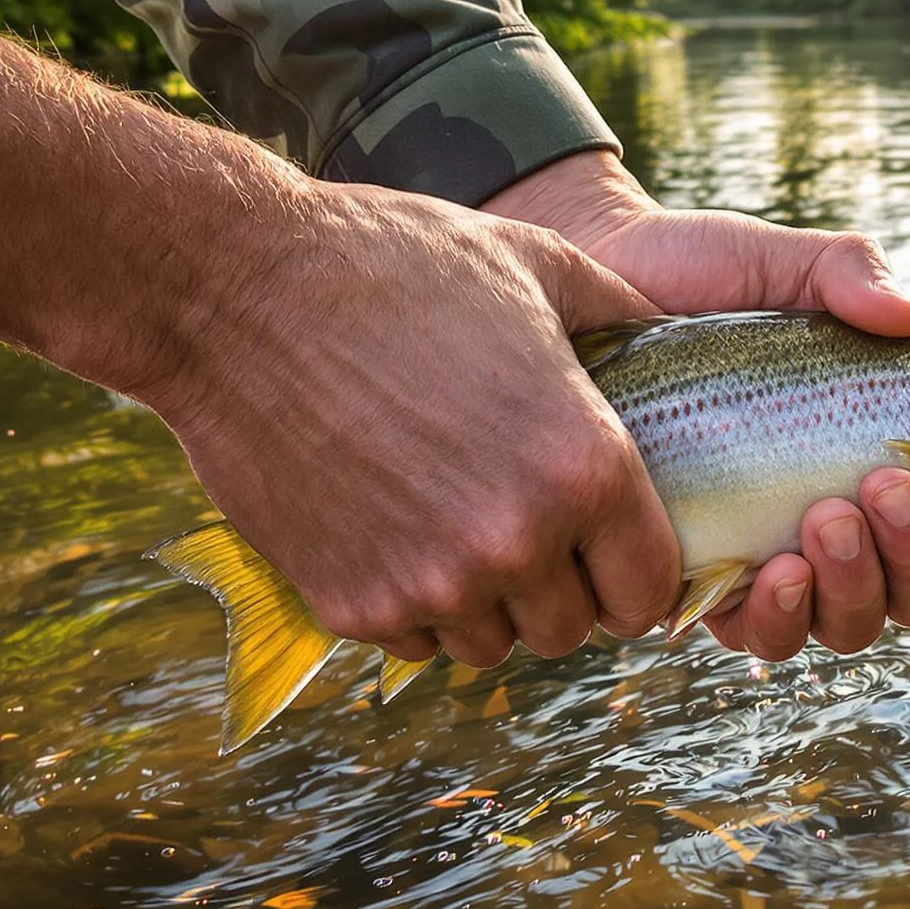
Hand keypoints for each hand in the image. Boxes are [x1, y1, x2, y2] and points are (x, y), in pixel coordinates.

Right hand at [153, 180, 682, 668]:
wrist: (234, 293)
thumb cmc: (396, 264)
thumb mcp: (538, 265)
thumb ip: (623, 315)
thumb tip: (675, 330)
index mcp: (584, 468)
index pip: (650, 590)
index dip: (636, 570)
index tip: (610, 546)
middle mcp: (517, 542)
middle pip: (572, 629)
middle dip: (561, 586)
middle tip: (530, 526)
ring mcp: (429, 583)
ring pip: (493, 644)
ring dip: (487, 601)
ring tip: (459, 520)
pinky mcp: (350, 604)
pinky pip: (413, 640)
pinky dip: (413, 601)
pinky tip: (395, 524)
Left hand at [483, 151, 909, 657]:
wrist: (589, 286)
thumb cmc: (703, 277)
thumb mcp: (787, 265)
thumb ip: (853, 278)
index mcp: (895, 452)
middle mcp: (848, 520)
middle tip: (887, 483)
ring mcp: (780, 556)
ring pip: (852, 624)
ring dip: (857, 584)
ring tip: (825, 516)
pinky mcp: (706, 578)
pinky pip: (760, 634)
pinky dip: (780, 613)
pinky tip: (770, 567)